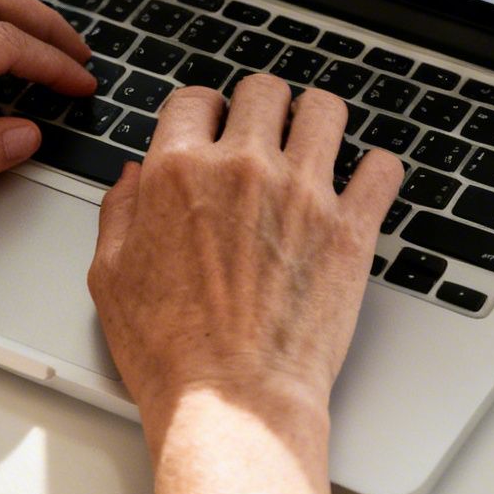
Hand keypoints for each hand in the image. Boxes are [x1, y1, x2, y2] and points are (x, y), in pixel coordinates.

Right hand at [89, 75, 402, 493]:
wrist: (234, 403)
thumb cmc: (171, 353)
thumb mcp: (111, 278)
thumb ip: (119, 214)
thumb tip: (131, 179)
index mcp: (179, 171)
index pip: (195, 98)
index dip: (201, 112)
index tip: (210, 128)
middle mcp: (243, 169)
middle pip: (263, 90)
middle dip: (261, 107)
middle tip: (264, 134)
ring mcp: (303, 194)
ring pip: (326, 110)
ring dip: (318, 121)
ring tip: (315, 144)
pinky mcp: (351, 228)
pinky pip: (382, 167)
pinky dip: (376, 170)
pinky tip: (363, 184)